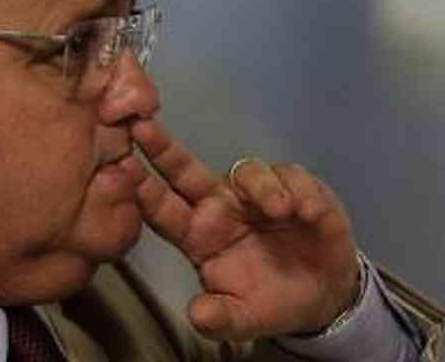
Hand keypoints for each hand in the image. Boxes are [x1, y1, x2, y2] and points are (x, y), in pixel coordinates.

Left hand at [122, 117, 360, 341]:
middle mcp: (221, 207)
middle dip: (163, 149)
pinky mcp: (294, 187)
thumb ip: (221, 318)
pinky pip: (292, 177)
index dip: (143, 189)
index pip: (164, 210)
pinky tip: (309, 212)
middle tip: (142, 127)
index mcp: (200, 236)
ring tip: (282, 212)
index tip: (122, 168)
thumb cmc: (272, 301)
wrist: (323, 295)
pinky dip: (300, 191)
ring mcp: (255, 195)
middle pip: (187, 172)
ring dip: (263, 187)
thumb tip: (198, 315)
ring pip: (247, 172)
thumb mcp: (246, 319)